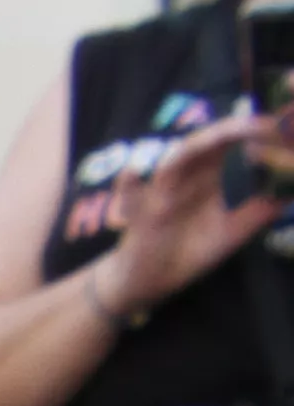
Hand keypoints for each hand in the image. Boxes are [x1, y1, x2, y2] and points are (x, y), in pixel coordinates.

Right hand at [104, 113, 286, 319]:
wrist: (154, 281)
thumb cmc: (188, 252)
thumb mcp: (232, 231)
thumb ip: (258, 212)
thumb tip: (287, 194)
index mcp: (206, 175)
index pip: (229, 142)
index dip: (254, 131)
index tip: (281, 129)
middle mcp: (184, 176)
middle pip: (207, 140)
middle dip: (236, 127)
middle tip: (267, 124)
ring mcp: (162, 192)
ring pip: (179, 158)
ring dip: (203, 142)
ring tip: (230, 133)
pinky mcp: (143, 216)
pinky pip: (130, 196)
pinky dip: (128, 184)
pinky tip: (131, 172)